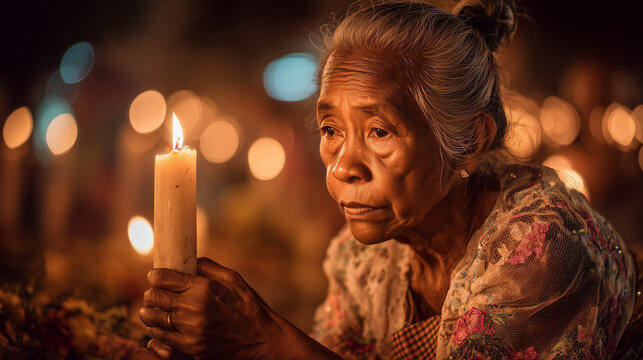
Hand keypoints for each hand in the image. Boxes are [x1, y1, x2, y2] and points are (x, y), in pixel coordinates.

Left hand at [139, 258, 283, 359]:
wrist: (263, 340)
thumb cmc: (249, 306)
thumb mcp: (233, 279)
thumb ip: (208, 267)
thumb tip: (188, 261)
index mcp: (202, 289)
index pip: (162, 278)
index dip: (155, 275)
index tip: (155, 276)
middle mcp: (193, 310)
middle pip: (154, 298)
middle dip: (151, 293)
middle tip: (154, 293)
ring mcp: (191, 331)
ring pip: (153, 320)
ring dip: (150, 313)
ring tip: (155, 310)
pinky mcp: (191, 349)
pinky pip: (161, 340)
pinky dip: (157, 332)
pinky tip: (161, 327)